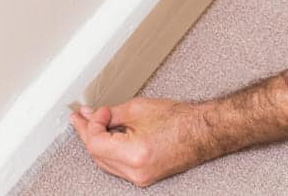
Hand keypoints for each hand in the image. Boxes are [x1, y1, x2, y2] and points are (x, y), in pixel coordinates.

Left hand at [70, 99, 205, 187]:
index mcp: (133, 154)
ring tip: (94, 124)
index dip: (92, 124)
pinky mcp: (144, 177)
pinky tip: (108, 137)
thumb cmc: (181, 120)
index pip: (95, 143)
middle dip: (89, 133)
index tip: (96, 112)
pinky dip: (110, 151)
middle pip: (97, 155)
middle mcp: (135, 171)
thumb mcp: (139, 109)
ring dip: (97, 142)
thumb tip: (94, 116)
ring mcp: (139, 178)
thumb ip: (112, 114)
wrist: (204, 132)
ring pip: (105, 162)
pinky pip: (118, 166)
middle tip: (83, 117)